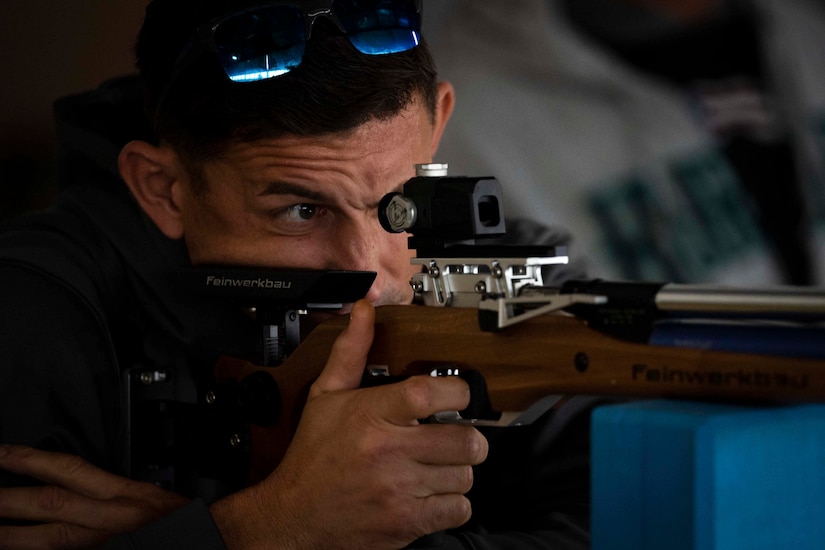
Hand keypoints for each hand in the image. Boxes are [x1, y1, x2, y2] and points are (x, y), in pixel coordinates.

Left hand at [0, 445, 188, 549]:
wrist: (210, 539)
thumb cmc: (179, 520)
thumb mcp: (146, 494)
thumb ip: (110, 491)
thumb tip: (71, 483)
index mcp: (123, 492)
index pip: (70, 469)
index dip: (32, 460)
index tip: (3, 453)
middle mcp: (111, 517)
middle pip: (51, 502)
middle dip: (9, 498)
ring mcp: (104, 544)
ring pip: (50, 539)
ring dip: (12, 535)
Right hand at [210, 300, 489, 549]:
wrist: (295, 515)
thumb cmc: (313, 456)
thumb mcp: (326, 396)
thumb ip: (351, 351)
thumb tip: (364, 312)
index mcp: (370, 415)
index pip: (431, 394)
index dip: (458, 391)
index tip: (457, 395)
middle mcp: (387, 452)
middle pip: (464, 440)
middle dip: (467, 437)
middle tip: (455, 436)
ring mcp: (399, 490)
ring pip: (465, 475)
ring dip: (458, 470)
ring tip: (439, 465)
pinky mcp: (406, 522)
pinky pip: (458, 509)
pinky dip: (454, 503)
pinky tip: (434, 493)